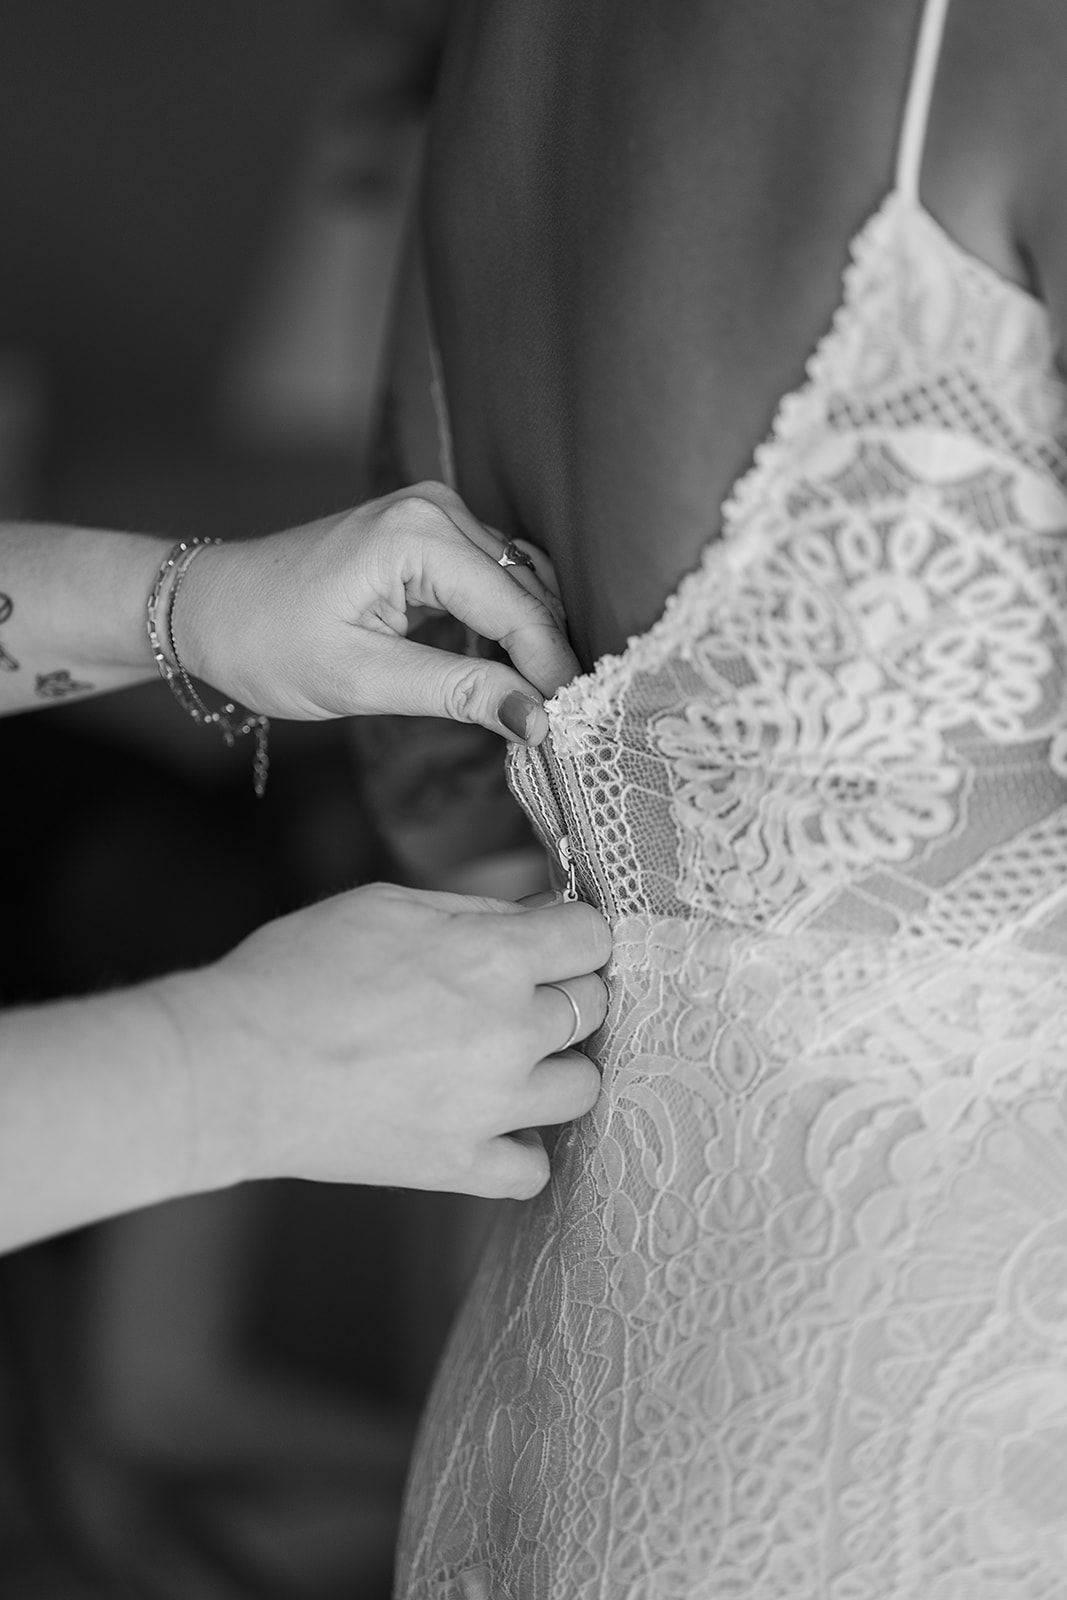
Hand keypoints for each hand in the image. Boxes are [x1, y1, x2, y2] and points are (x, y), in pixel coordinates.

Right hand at [162, 883, 610, 1199]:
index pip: (592, 936)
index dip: (573, 931)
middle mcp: (509, 1032)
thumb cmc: (295, 971)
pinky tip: (490, 1122)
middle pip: (592, 1005)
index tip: (552, 938)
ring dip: (555, 1066)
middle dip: (563, 988)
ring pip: (583, 1086)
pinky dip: (520, 1147)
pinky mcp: (460, 1167)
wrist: (230, 1068)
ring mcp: (491, 1108)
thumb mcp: (386, 904)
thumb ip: (475, 906)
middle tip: (516, 991)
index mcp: (492, 957)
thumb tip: (538, 905)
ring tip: (509, 1057)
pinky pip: (533, 1168)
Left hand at [178, 482, 577, 744]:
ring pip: (519, 584)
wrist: (207, 607)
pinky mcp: (427, 533)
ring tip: (538, 705)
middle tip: (563, 724)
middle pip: (529, 590)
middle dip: (548, 656)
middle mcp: (435, 509)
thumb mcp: (362, 679)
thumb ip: (458, 693)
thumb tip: (538, 720)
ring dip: (531, 642)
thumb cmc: (266, 642)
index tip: (574, 727)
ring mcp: (433, 514)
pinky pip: (490, 580)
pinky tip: (501, 674)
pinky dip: (505, 626)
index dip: (553, 670)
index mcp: (418, 535)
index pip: (519, 609)